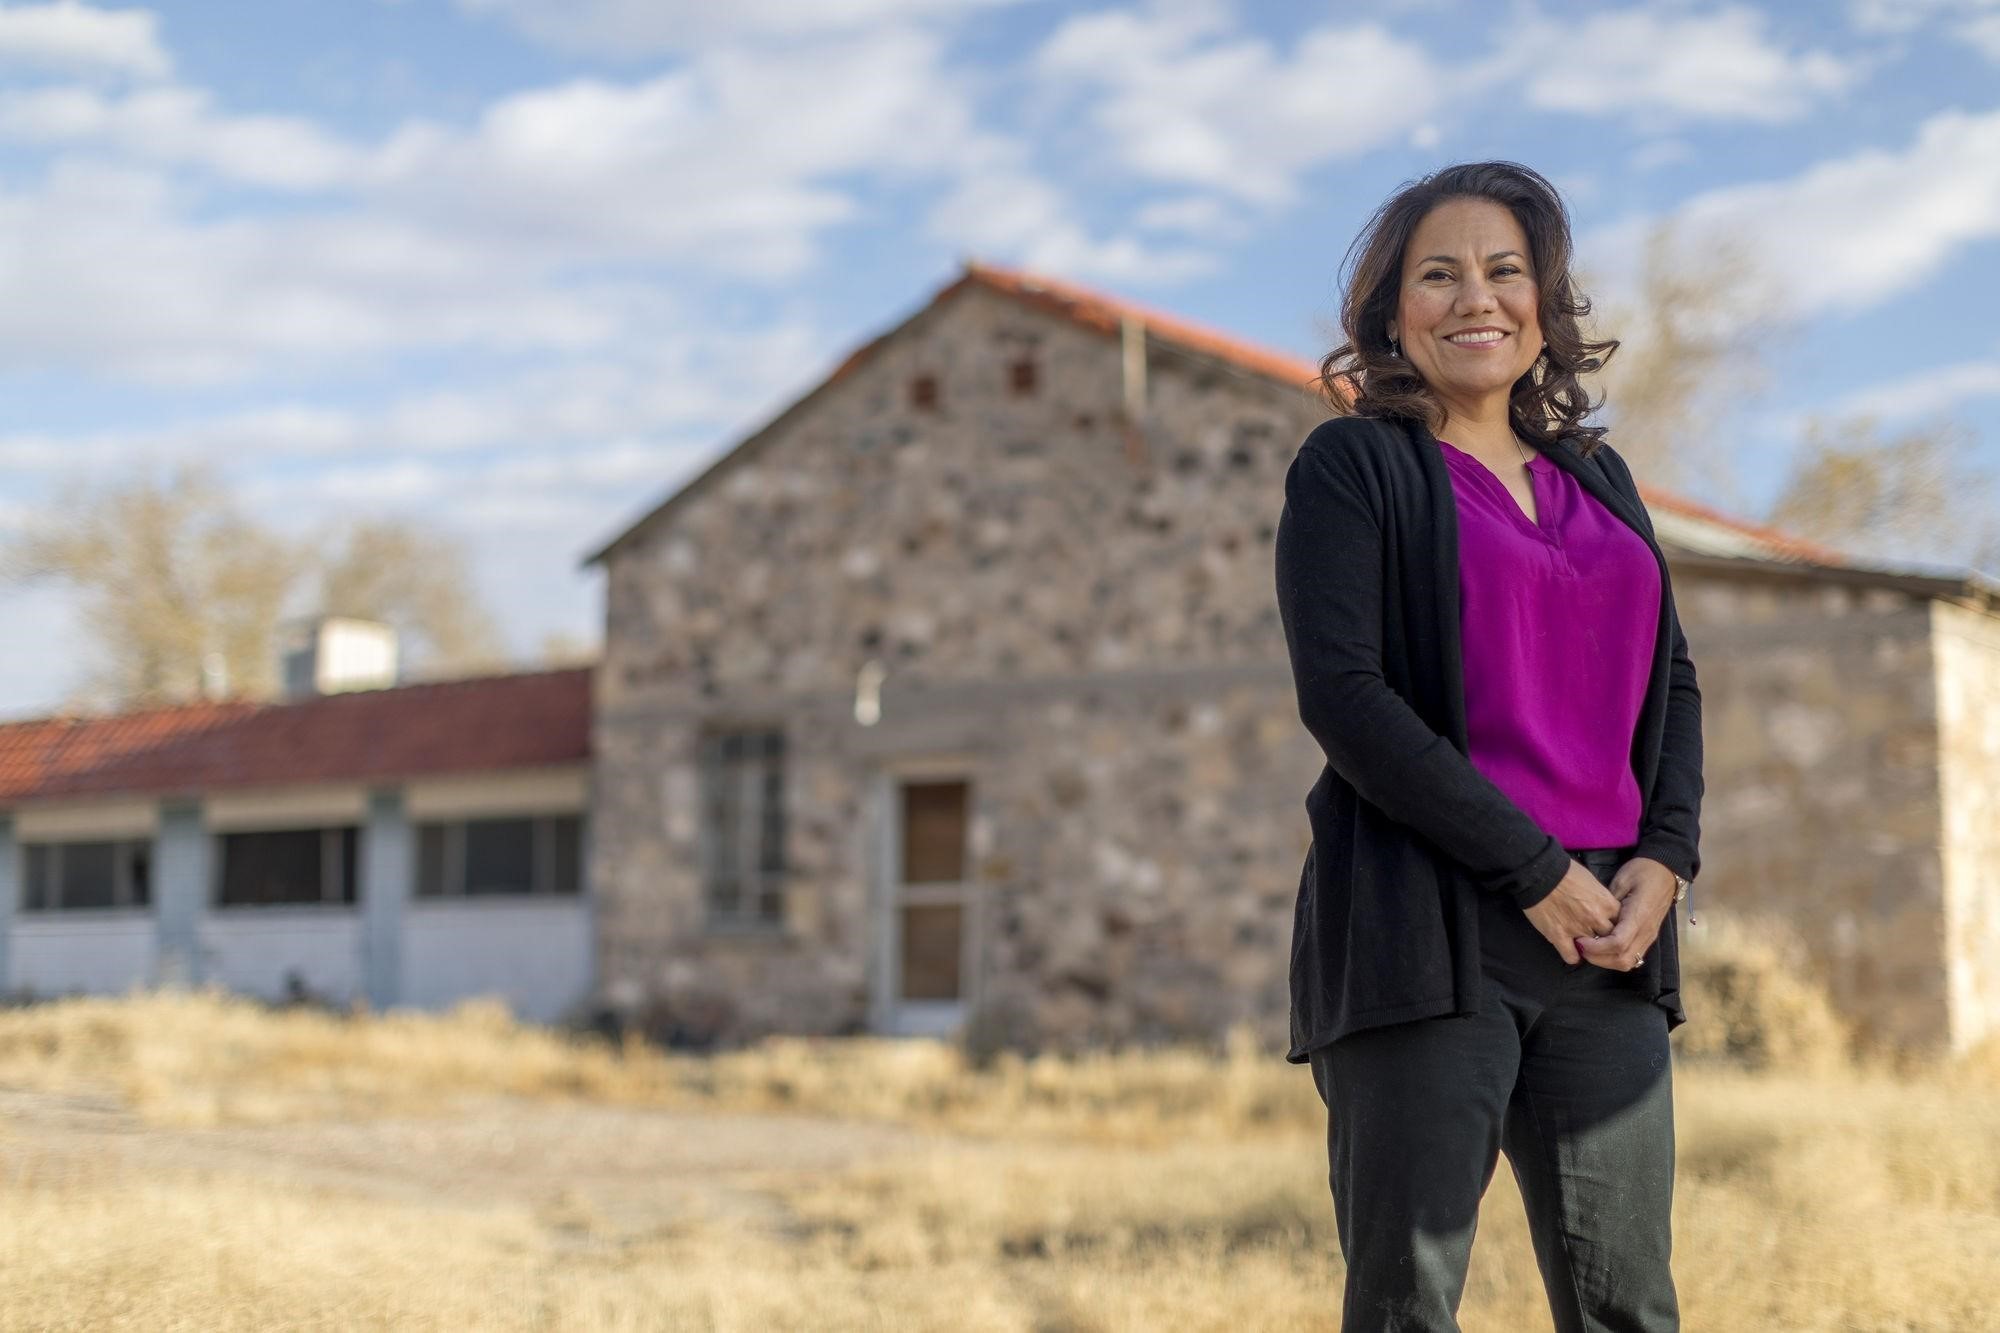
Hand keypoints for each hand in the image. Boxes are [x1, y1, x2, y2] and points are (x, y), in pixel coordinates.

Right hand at [1520, 859, 1621, 964]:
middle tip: (1596, 936)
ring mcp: (1578, 929)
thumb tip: (1601, 906)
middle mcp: (1596, 919)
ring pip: (1593, 950)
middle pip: (1609, 939)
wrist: (1540, 873)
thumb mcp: (1592, 881)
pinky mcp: (1559, 936)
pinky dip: (1572, 956)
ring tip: (1583, 945)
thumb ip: (1601, 898)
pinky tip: (1570, 950)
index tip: (1607, 924)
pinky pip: (1572, 957)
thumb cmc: (1565, 871)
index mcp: (1607, 904)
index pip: (1621, 924)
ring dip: (1589, 948)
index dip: (1614, 925)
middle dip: (1604, 938)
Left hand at [1573, 856, 1676, 971]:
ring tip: (1590, 949)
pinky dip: (1616, 957)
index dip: (1597, 947)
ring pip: (1629, 962)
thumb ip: (1609, 902)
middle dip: (1599, 959)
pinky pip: (1633, 956)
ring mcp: (1649, 936)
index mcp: (1639, 916)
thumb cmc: (1643, 871)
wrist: (1667, 871)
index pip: (1618, 943)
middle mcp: (1646, 931)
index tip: (1580, 941)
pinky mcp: (1649, 937)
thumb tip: (1594, 919)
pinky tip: (1603, 948)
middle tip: (1581, 948)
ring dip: (1607, 961)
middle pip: (1623, 959)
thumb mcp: (1622, 880)